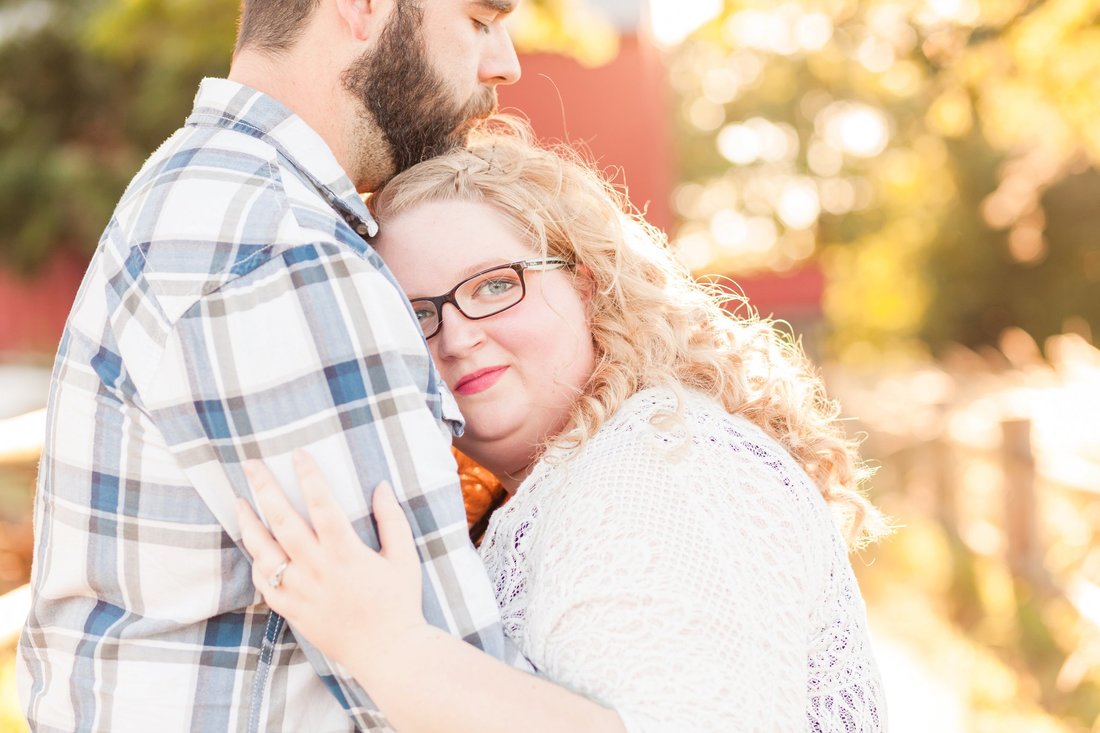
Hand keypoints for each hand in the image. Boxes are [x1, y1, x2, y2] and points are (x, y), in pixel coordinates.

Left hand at [236, 450, 426, 668]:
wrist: (387, 652)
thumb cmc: (399, 603)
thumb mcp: (404, 558)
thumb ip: (392, 520)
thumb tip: (381, 486)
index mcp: (346, 553)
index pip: (321, 505)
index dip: (309, 477)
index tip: (297, 455)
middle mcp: (318, 569)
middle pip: (283, 521)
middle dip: (265, 489)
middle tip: (252, 465)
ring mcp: (301, 591)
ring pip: (264, 552)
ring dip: (249, 524)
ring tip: (239, 502)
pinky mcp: (293, 612)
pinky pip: (264, 585)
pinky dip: (256, 563)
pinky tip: (253, 548)